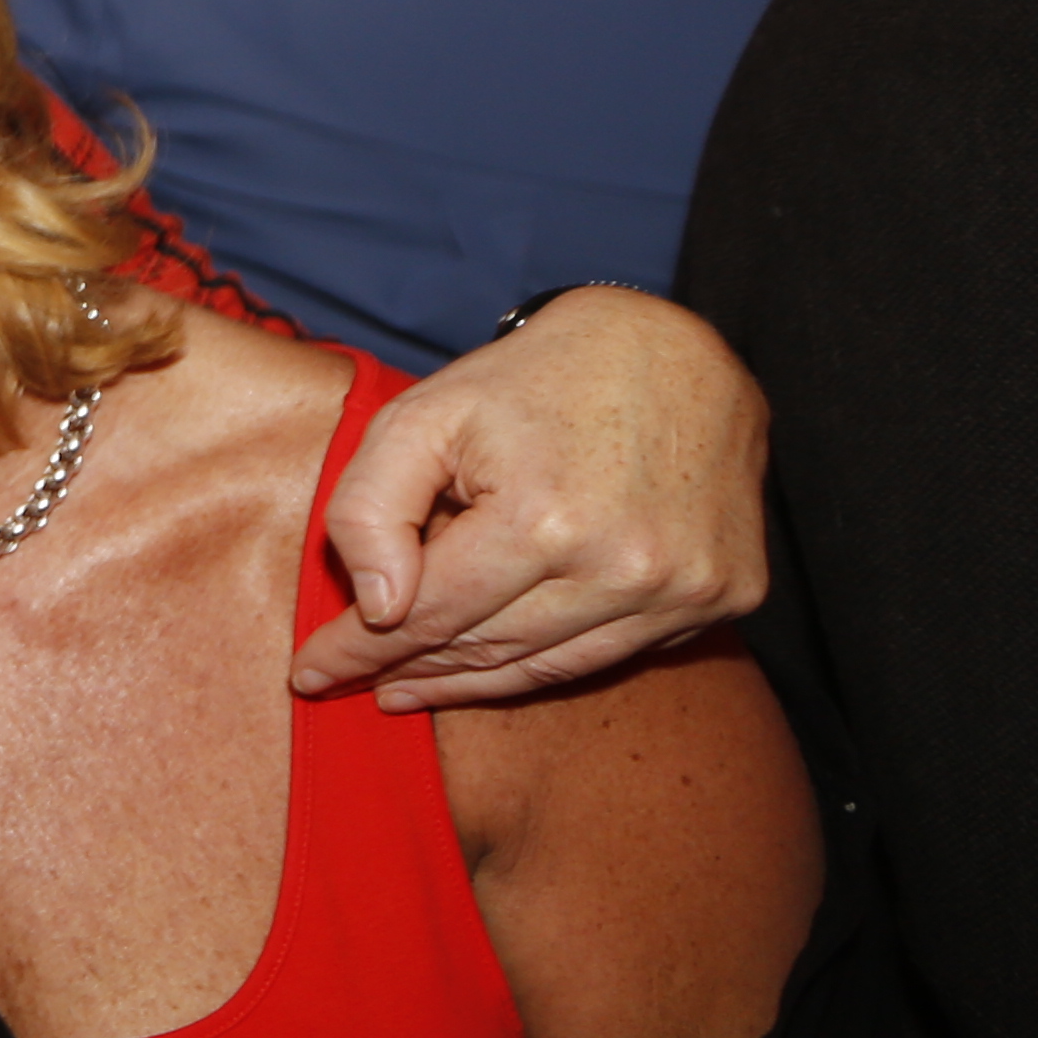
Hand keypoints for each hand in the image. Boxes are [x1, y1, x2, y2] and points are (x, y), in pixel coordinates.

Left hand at [299, 288, 769, 706]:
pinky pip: (609, 653)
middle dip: (408, 669)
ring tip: (408, 688)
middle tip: (351, 681)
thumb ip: (372, 507)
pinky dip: (544, 663)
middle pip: (486, 648)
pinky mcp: (727, 596)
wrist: (676, 349)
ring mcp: (686, 589)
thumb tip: (376, 607)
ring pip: (546, 667)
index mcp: (547, 517)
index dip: (359, 650)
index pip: (429, 615)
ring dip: (469, 684)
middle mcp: (627, 566)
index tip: (310, 674)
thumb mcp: (423, 416)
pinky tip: (493, 664)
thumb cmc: (532, 382)